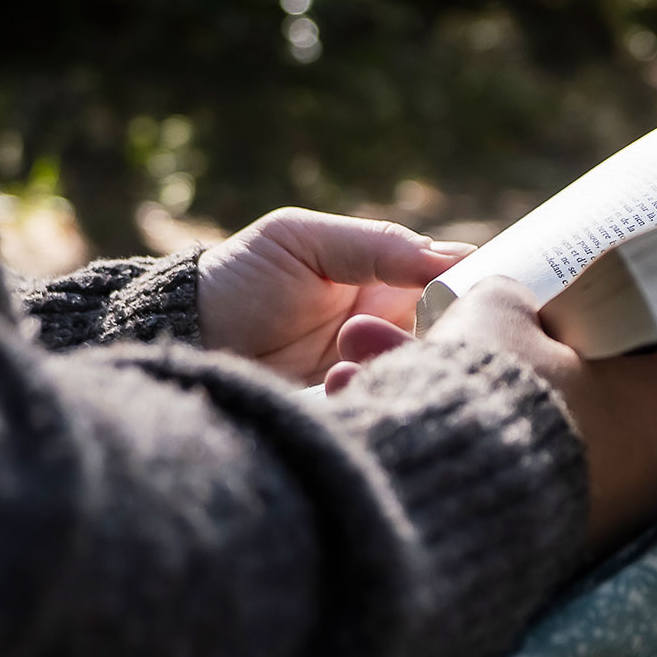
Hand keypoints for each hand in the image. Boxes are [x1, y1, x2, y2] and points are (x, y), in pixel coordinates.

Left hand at [196, 208, 474, 384]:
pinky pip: (385, 411)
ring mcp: (373, 378)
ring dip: (399, 366)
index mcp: (390, 285)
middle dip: (439, 337)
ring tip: (345, 353)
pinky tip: (336, 382)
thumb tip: (456, 258)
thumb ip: (377, 244)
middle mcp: (392, 335)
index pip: (458, 289)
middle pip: (453, 341)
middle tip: (397, 330)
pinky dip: (372, 398)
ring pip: (424, 378)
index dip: (474, 293)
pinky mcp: (352, 416)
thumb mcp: (301, 240)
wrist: (183, 339)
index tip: (472, 297)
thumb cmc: (239, 278)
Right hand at [327, 277, 656, 546]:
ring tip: (514, 389)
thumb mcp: (498, 315)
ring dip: (571, 416)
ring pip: (606, 446)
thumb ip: (523, 301)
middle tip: (563, 337)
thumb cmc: (488, 399)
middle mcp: (653, 471)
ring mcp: (614, 518)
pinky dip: (543, 458)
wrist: (430, 504)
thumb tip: (522, 310)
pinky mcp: (570, 548)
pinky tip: (494, 437)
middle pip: (653, 401)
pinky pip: (569, 486)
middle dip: (610, 367)